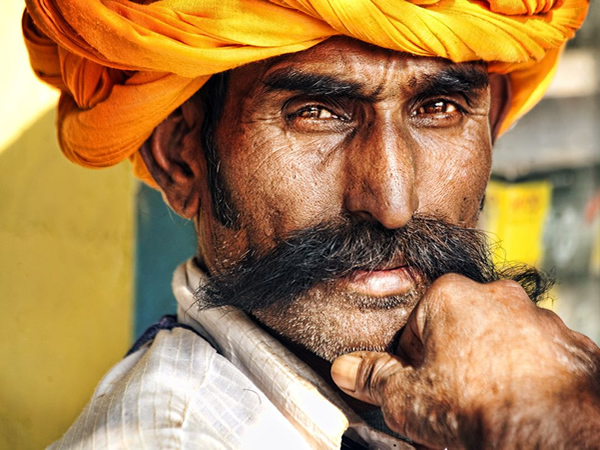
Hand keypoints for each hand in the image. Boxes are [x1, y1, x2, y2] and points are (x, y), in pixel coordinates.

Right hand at [331, 274, 599, 448]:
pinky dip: (523, 375)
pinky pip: (533, 356)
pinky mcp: (568, 341)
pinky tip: (518, 403)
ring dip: (485, 368)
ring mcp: (537, 316)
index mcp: (450, 295)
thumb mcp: (408, 399)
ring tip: (485, 407)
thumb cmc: (481, 407)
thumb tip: (346, 369)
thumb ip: (374, 379)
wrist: (560, 430)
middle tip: (449, 404)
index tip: (416, 392)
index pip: (412, 328)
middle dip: (448, 365)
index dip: (409, 366)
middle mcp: (496, 294)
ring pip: (495, 342)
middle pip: (455, 332)